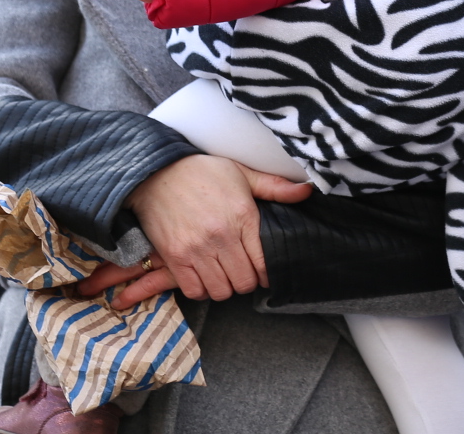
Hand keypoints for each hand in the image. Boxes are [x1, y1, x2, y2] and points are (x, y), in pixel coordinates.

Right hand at [75, 155, 311, 310]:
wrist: (156, 172)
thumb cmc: (202, 172)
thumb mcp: (241, 173)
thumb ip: (274, 187)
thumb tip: (307, 191)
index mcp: (242, 216)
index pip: (264, 264)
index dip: (267, 272)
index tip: (262, 268)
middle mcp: (221, 236)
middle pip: (244, 283)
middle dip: (246, 280)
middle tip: (241, 269)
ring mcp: (196, 249)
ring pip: (221, 291)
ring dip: (224, 286)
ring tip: (222, 272)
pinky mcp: (175, 257)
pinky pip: (194, 290)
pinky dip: (201, 288)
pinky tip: (203, 274)